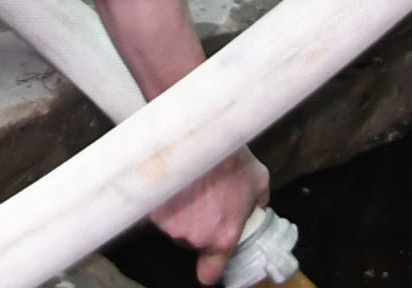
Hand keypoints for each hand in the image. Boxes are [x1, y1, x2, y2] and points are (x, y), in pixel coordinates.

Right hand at [161, 150, 271, 283]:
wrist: (203, 136)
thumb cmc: (231, 158)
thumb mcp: (258, 181)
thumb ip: (257, 203)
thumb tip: (257, 206)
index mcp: (223, 237)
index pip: (209, 274)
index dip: (209, 268)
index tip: (208, 262)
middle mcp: (196, 237)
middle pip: (191, 242)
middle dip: (196, 225)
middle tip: (203, 200)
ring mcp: (172, 226)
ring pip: (173, 226)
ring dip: (180, 212)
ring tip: (190, 187)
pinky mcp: (154, 210)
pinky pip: (159, 211)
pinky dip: (165, 200)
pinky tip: (177, 182)